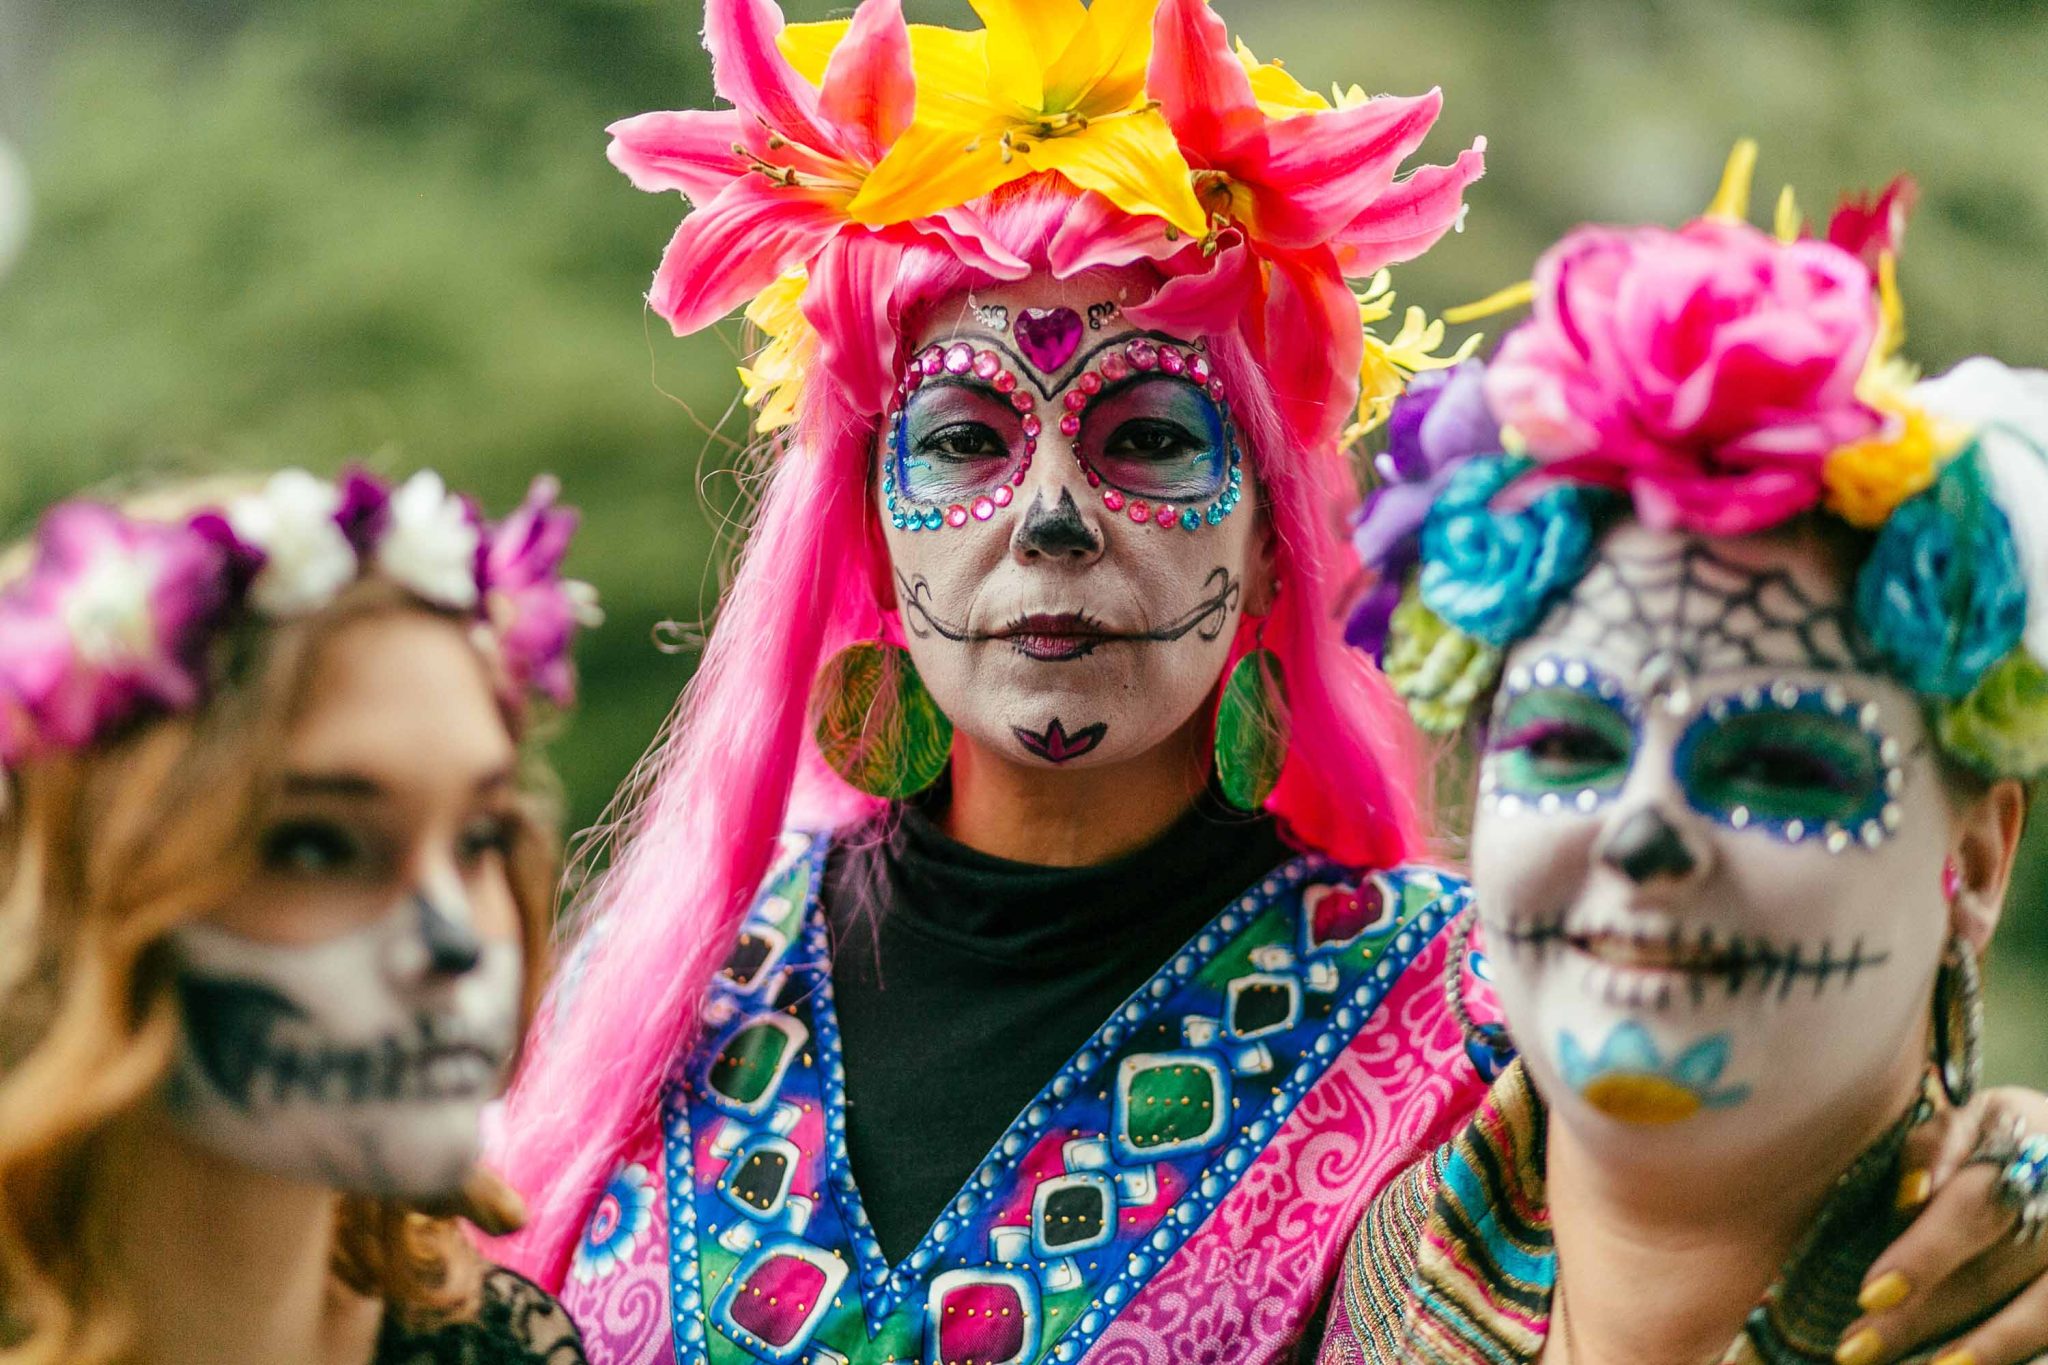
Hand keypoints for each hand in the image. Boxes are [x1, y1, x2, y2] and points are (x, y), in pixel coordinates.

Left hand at [1838, 1087, 2047, 1364]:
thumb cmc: (2001, 1133)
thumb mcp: (1972, 1115)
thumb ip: (1935, 1144)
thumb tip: (1910, 1198)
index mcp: (2027, 1149)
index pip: (1972, 1210)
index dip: (1924, 1255)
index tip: (1871, 1294)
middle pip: (1994, 1273)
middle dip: (1923, 1315)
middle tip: (1856, 1348)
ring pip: (2037, 1313)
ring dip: (1977, 1348)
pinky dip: (2017, 1354)